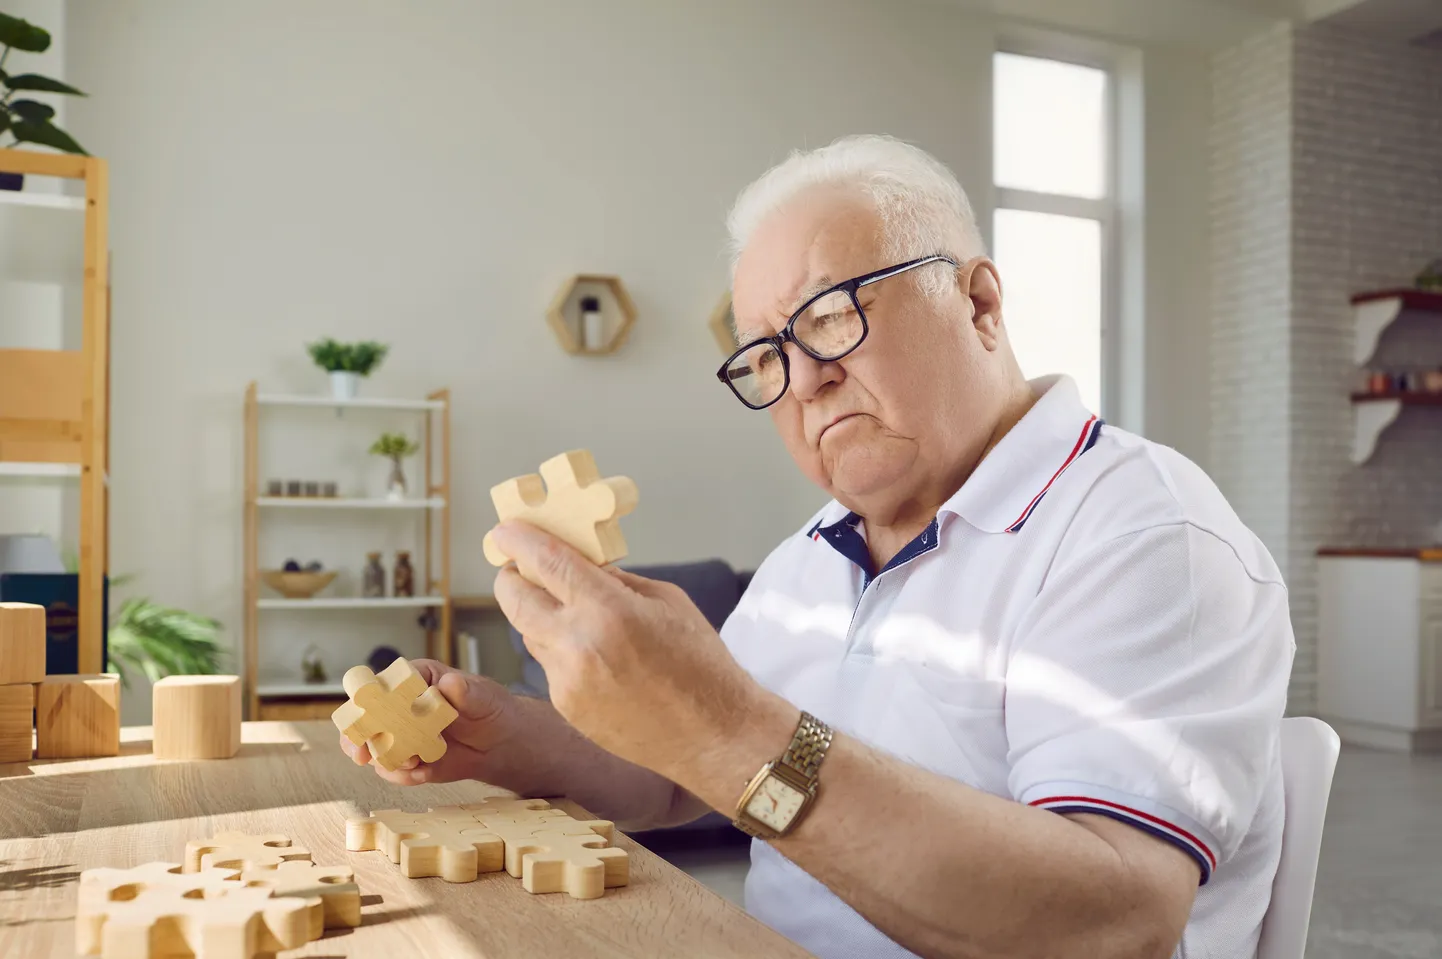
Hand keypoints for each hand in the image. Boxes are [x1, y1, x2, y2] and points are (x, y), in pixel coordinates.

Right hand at [337, 658, 533, 787]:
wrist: (500, 741)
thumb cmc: (490, 707)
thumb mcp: (483, 696)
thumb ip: (465, 692)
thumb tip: (450, 684)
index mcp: (415, 679)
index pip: (384, 683)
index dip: (369, 697)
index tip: (366, 712)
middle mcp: (399, 706)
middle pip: (364, 718)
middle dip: (357, 736)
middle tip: (362, 754)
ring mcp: (400, 735)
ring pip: (373, 748)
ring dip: (384, 759)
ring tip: (410, 764)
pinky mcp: (407, 760)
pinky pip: (394, 771)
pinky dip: (404, 776)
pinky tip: (424, 773)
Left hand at [489, 521, 764, 787]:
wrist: (713, 735)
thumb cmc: (702, 664)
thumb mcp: (668, 601)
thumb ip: (618, 581)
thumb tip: (581, 566)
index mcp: (608, 610)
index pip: (546, 562)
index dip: (519, 540)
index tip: (506, 531)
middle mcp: (577, 644)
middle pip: (514, 598)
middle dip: (512, 577)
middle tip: (522, 568)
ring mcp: (567, 681)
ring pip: (528, 632)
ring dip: (539, 615)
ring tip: (573, 614)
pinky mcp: (566, 707)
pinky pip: (549, 665)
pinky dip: (561, 651)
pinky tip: (596, 657)